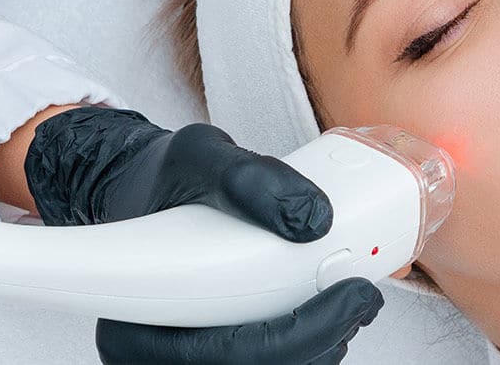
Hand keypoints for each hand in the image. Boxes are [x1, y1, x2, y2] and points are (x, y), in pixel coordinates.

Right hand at [23, 107, 382, 363]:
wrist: (152, 195)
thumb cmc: (165, 182)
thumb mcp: (199, 156)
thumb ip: (249, 178)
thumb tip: (313, 219)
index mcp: (135, 322)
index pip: (224, 354)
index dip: (300, 335)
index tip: (349, 295)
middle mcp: (159, 352)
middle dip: (324, 338)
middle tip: (364, 295)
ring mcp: (192, 356)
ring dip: (322, 343)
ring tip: (351, 299)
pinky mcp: (219, 354)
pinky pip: (274, 362)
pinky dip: (311, 343)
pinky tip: (331, 312)